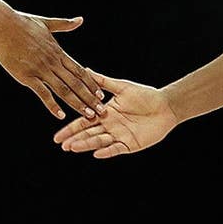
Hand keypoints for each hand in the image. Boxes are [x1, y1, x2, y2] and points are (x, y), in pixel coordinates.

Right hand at [0, 12, 105, 119]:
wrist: (2, 24)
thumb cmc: (22, 22)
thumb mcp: (47, 23)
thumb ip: (64, 24)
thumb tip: (80, 20)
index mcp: (57, 52)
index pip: (79, 70)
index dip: (91, 83)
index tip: (101, 94)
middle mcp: (52, 62)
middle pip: (76, 83)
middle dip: (90, 98)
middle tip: (101, 111)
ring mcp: (40, 69)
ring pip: (63, 90)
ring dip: (77, 103)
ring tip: (88, 115)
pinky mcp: (27, 76)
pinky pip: (43, 93)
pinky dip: (52, 105)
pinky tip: (61, 115)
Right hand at [52, 70, 177, 158]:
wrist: (165, 106)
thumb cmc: (145, 96)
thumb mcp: (122, 87)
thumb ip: (103, 82)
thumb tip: (86, 69)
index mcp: (105, 113)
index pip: (84, 122)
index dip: (71, 129)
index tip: (57, 136)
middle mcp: (109, 127)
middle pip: (89, 134)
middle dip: (75, 140)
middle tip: (62, 145)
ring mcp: (119, 136)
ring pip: (99, 142)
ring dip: (86, 145)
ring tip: (73, 148)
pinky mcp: (130, 144)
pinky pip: (116, 148)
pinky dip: (107, 151)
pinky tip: (97, 153)